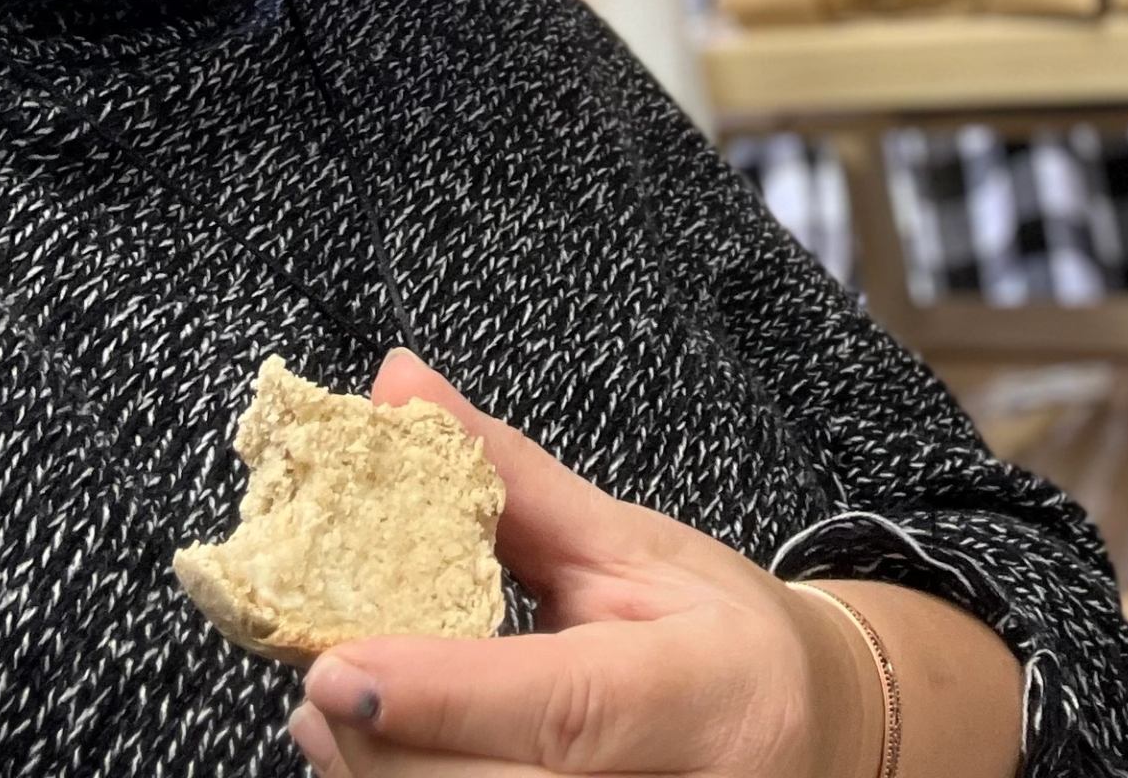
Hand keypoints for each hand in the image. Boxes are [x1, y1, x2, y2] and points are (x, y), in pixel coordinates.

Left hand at [285, 350, 881, 777]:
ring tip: (333, 714)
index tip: (334, 665)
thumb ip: (510, 481)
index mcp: (703, 696)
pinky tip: (382, 753)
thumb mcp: (632, 544)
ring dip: (381, 776)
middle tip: (315, 681)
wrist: (812, 737)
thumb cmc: (720, 633)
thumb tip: (397, 388)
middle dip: (384, 744)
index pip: (562, 708)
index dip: (444, 694)